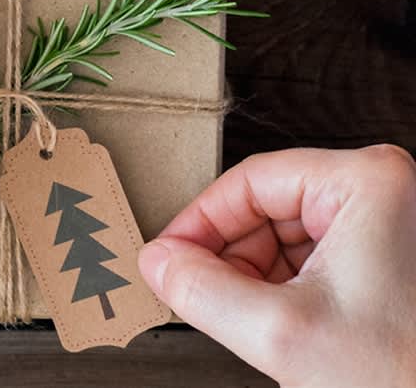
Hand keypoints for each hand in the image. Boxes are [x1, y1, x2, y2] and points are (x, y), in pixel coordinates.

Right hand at [139, 145, 415, 386]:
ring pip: (279, 236)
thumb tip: (158, 261)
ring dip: (248, 277)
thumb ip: (202, 290)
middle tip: (197, 292)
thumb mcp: (282, 332)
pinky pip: (303, 260)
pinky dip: (275, 289)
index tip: (168, 254)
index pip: (250, 181)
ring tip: (246, 318)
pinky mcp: (377, 258)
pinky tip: (273, 321)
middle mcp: (377, 193)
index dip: (199, 221)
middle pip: (263, 208)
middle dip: (226, 256)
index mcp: (366, 183)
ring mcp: (380, 225)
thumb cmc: (405, 375)